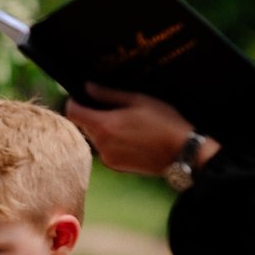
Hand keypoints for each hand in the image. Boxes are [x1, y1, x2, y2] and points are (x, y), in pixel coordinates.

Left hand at [64, 84, 201, 178]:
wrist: (182, 152)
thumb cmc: (163, 122)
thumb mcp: (137, 100)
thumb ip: (108, 94)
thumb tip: (88, 87)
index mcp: (104, 125)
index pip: (73, 113)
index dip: (74, 102)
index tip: (81, 97)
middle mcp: (101, 144)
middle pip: (83, 125)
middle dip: (92, 115)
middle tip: (113, 108)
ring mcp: (107, 158)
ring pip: (95, 138)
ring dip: (102, 129)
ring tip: (126, 123)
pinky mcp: (116, 167)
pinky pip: (105, 150)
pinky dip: (111, 142)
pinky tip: (131, 137)